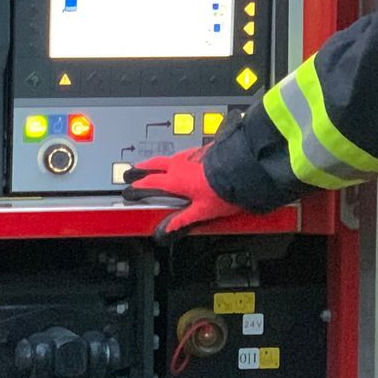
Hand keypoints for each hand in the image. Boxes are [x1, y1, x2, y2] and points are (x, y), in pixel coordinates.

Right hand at [121, 147, 247, 238]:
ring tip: (159, 166)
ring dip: (162, 162)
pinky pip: (186, 154)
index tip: (131, 187)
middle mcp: (180, 164)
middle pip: (155, 163)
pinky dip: (180, 158)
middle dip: (143, 167)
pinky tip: (186, 161)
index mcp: (175, 180)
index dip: (138, 185)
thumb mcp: (203, 211)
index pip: (150, 182)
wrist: (246, 168)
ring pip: (171, 157)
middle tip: (135, 170)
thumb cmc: (226, 189)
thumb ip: (183, 219)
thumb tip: (169, 228)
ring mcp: (192, 154)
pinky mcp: (204, 149)